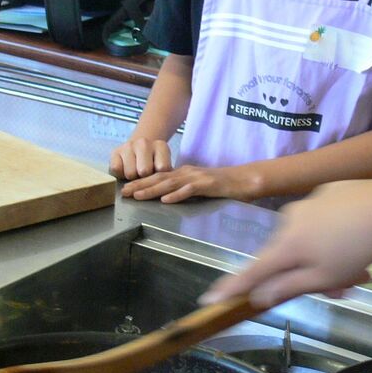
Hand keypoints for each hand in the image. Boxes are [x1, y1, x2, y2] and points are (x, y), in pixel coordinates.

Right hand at [109, 138, 171, 180]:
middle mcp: (144, 143)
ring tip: (135, 171)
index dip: (160, 176)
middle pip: (145, 171)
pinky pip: (117, 170)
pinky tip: (125, 169)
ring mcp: (128, 146)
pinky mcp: (115, 151)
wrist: (138, 149)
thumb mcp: (165, 166)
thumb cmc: (153, 162)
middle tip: (144, 174)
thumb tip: (158, 186)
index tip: (158, 173)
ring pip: (130, 173)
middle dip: (144, 177)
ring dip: (132, 177)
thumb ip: (165, 174)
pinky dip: (120, 174)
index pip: (163, 168)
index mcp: (160, 145)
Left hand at [120, 164, 260, 202]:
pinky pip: (190, 190)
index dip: (142, 183)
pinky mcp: (209, 185)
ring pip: (171, 183)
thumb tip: (167, 196)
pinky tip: (166, 199)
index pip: (159, 177)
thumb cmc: (224, 186)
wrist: (247, 179)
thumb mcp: (200, 186)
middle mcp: (188, 173)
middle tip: (124, 192)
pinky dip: (177, 195)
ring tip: (138, 196)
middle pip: (160, 179)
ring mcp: (198, 178)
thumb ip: (185, 189)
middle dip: (140, 185)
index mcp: (185, 173)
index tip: (127, 189)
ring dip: (153, 190)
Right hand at [201, 176, 371, 307]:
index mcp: (285, 245)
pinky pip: (325, 220)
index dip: (231, 287)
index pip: (251, 272)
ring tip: (359, 266)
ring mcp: (310, 202)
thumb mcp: (324, 280)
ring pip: (307, 238)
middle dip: (304, 274)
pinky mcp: (331, 191)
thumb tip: (256, 297)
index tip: (209, 298)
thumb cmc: (359, 250)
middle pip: (284, 255)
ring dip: (324, 256)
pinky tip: (362, 237)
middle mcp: (289, 220)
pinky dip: (336, 233)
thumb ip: (287, 288)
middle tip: (338, 289)